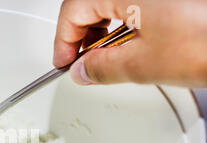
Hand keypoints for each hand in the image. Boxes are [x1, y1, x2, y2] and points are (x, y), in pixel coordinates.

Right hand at [53, 0, 206, 86]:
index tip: (65, 64)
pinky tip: (136, 41)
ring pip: (112, 2)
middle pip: (90, 4)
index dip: (64, 42)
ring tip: (112, 56)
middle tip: (85, 63)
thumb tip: (83, 71)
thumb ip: (101, 68)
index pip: (72, 11)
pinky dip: (128, 22)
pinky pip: (136, 2)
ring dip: (105, 30)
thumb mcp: (143, 64)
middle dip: (83, 36)